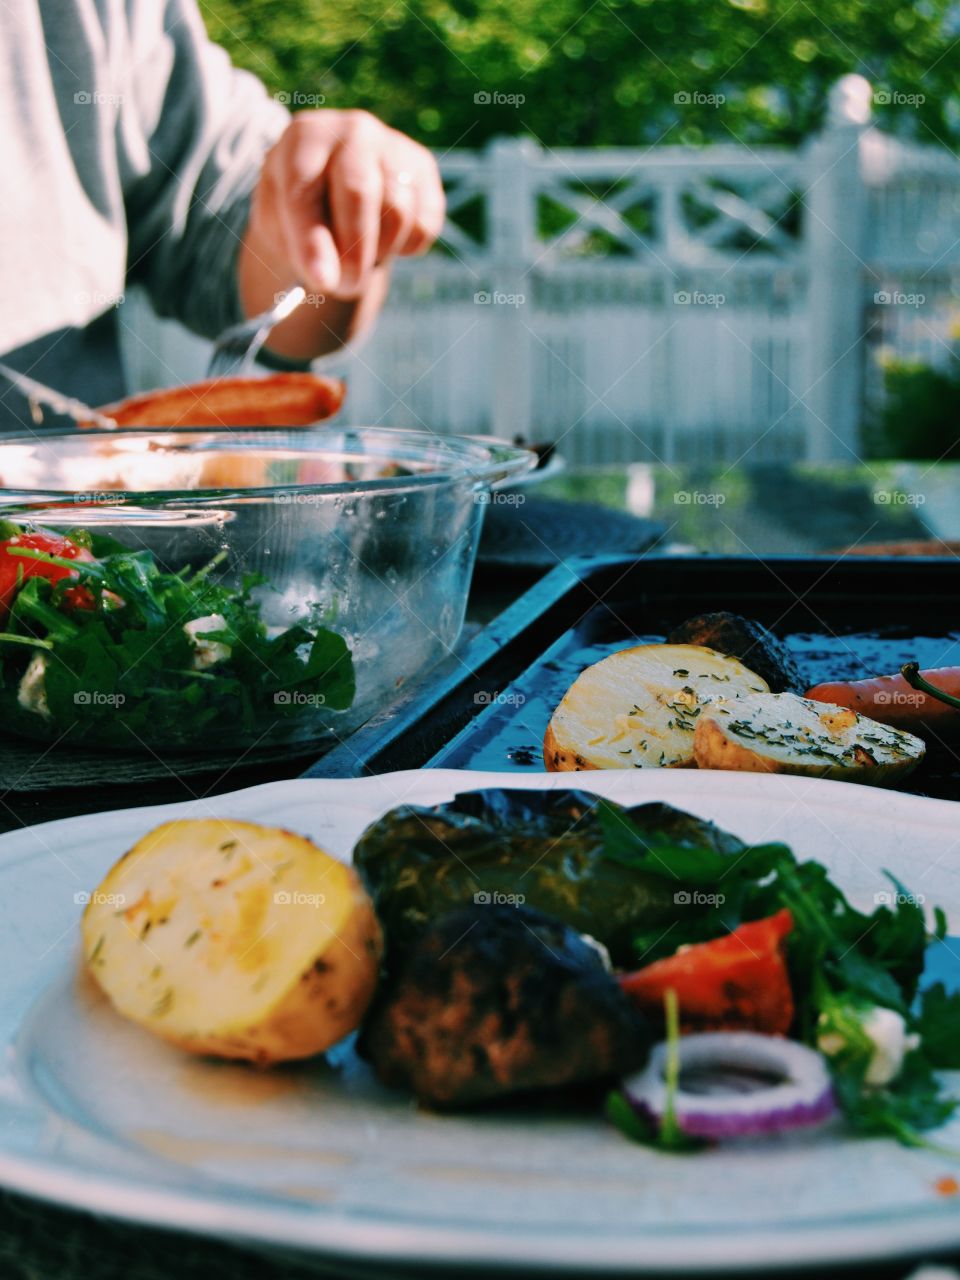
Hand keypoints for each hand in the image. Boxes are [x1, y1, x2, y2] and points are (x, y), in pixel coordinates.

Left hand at [246, 109, 445, 301]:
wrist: (337, 192)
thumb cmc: (302, 213)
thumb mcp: (282, 228)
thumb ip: (300, 250)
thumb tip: (328, 280)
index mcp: (304, 137)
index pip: (304, 186)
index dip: (311, 239)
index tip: (321, 282)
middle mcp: (352, 131)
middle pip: (358, 192)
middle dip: (353, 252)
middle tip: (345, 289)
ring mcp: (393, 146)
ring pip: (397, 212)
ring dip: (378, 252)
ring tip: (359, 255)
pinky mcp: (424, 169)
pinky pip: (423, 224)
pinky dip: (405, 248)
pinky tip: (385, 240)